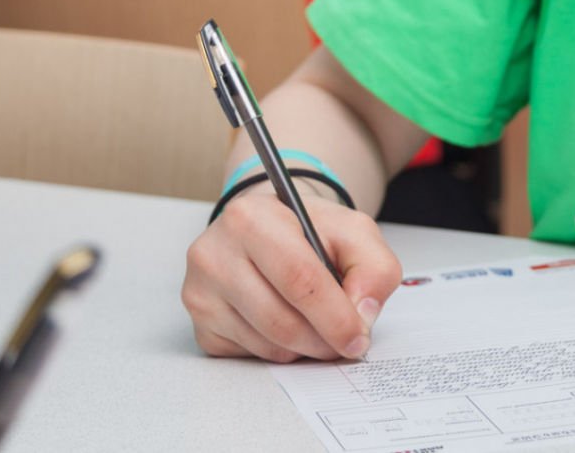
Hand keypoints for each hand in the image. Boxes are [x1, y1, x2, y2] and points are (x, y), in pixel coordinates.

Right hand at [182, 190, 402, 362]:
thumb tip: (363, 314)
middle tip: (347, 341)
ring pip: (266, 344)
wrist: (268, 227)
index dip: (335, 316)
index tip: (359, 337)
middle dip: (323, 340)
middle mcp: (214, 254)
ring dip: (305, 347)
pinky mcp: (200, 324)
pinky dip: (280, 350)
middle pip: (280, 319)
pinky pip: (250, 355)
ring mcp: (200, 292)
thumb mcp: (353, 231)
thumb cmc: (308, 229)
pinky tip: (290, 325)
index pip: (298, 279)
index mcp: (251, 219)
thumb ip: (374, 267)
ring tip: (321, 327)